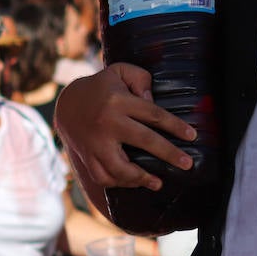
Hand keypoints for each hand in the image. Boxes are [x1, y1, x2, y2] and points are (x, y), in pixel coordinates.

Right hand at [54, 65, 194, 190]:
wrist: (65, 103)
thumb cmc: (100, 88)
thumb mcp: (119, 72)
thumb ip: (140, 79)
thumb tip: (152, 101)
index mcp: (118, 101)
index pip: (153, 114)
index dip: (175, 126)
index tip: (191, 137)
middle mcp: (107, 122)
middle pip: (144, 140)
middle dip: (168, 153)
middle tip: (186, 164)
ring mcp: (95, 142)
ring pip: (119, 167)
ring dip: (140, 178)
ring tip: (157, 182)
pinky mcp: (86, 155)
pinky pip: (102, 176)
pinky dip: (118, 183)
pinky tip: (132, 182)